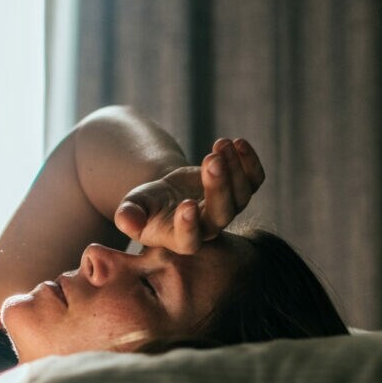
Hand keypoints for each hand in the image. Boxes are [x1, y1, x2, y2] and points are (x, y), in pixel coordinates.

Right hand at [114, 138, 264, 253]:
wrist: (169, 195)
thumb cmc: (147, 205)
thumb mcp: (134, 208)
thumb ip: (129, 216)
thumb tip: (127, 221)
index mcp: (180, 239)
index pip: (189, 239)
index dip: (189, 225)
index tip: (186, 205)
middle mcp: (208, 227)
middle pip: (222, 214)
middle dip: (218, 187)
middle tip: (211, 161)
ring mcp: (227, 209)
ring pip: (241, 195)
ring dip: (234, 168)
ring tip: (220, 145)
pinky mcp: (238, 190)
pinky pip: (254, 180)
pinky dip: (250, 162)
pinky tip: (238, 143)